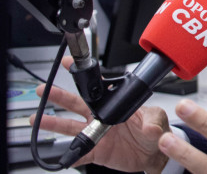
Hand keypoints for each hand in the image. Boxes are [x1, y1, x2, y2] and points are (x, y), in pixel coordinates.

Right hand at [34, 56, 170, 173]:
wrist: (154, 154)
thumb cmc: (154, 131)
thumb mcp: (157, 120)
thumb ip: (153, 121)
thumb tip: (149, 125)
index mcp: (116, 104)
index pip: (98, 87)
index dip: (84, 76)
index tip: (69, 64)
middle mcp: (103, 116)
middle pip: (77, 104)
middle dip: (59, 96)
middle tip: (44, 90)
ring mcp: (98, 133)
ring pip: (71, 127)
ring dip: (54, 124)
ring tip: (37, 120)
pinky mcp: (97, 151)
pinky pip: (80, 153)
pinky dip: (70, 154)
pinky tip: (60, 155)